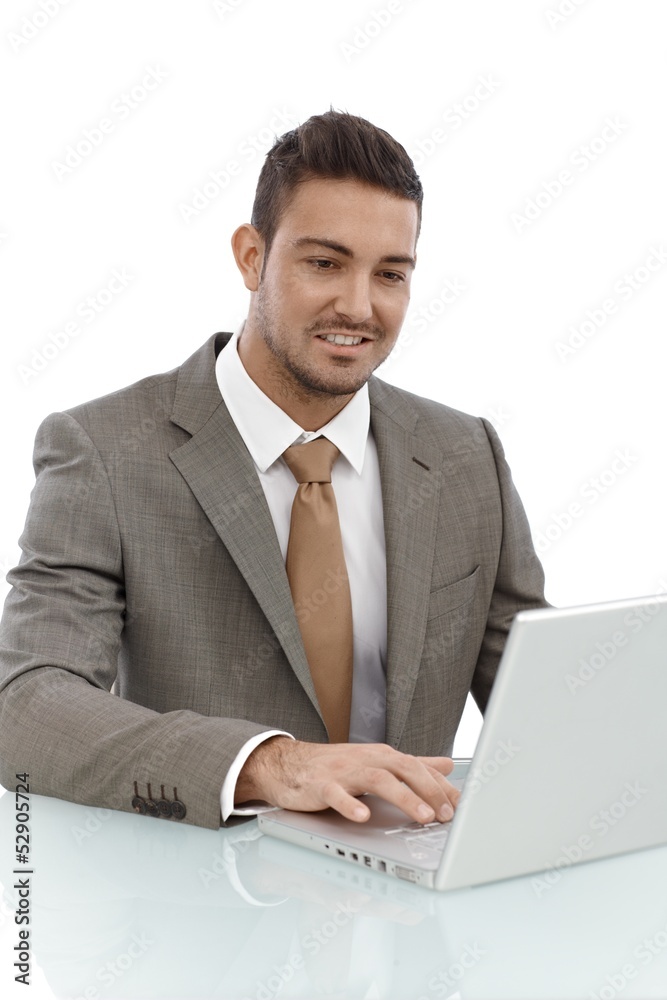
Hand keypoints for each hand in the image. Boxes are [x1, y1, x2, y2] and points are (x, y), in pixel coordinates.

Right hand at [235, 737, 460, 824]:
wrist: (289, 764)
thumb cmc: (337, 767)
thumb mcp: (377, 763)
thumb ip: (413, 765)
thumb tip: (446, 765)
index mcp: (382, 756)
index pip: (417, 767)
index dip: (440, 786)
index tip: (458, 806)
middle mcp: (366, 759)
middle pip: (403, 768)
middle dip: (428, 791)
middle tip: (445, 815)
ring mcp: (344, 772)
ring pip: (378, 779)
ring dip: (403, 797)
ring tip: (422, 816)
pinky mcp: (321, 785)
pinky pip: (337, 794)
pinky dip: (351, 804)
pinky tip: (363, 816)